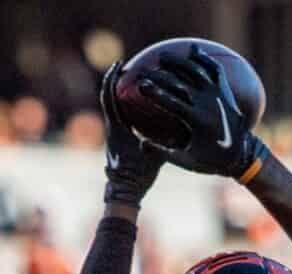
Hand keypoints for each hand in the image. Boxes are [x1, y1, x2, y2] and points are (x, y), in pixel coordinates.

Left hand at [97, 62, 163, 205]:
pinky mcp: (117, 140)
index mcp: (117, 128)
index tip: (120, 64)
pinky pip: (119, 117)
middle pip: (109, 96)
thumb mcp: (155, 155)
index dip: (113, 79)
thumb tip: (182, 125)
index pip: (110, 97)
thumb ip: (164, 139)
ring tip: (134, 79)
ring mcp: (113, 134)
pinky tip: (138, 101)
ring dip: (120, 92)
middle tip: (128, 65)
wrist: (126, 192)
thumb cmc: (139, 176)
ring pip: (113, 106)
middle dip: (116, 80)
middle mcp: (112, 128)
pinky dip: (125, 105)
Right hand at [132, 51, 266, 178]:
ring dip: (179, 61)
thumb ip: (163, 152)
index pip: (171, 103)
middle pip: (180, 84)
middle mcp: (209, 105)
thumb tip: (141, 144)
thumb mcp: (186, 161)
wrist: (242, 156)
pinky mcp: (225, 91)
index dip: (154, 93)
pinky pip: (215, 70)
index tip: (140, 85)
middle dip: (160, 75)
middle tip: (144, 70)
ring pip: (197, 71)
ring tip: (162, 56)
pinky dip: (204, 59)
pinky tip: (192, 51)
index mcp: (198, 122)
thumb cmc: (210, 161)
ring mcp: (218, 95)